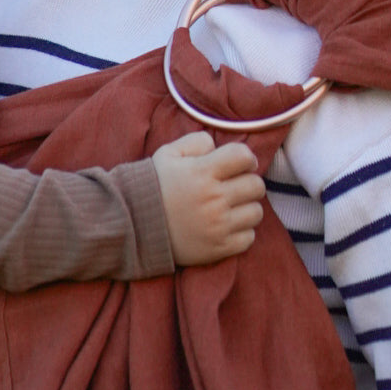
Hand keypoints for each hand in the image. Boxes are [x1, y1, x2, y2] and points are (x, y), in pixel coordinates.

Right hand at [152, 132, 264, 266]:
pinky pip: (249, 237)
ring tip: (230, 206)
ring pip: (256, 212)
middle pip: (256, 185)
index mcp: (202, 171)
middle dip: (247, 181)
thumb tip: (217, 146)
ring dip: (246, 207)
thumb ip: (196, 142)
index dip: (246, 158)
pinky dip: (242, 231)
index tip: (240, 163)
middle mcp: (214, 198)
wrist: (134, 224)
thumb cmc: (154, 185)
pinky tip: (226, 225)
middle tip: (234, 185)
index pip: (244, 157)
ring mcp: (218, 225)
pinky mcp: (219, 248)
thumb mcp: (169, 154)